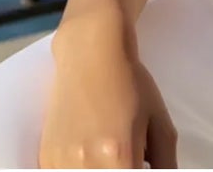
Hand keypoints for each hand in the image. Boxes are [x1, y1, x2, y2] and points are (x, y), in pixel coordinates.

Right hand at [39, 9, 178, 168]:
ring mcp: (61, 163)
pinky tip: (90, 150)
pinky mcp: (46, 158)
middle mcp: (86, 164)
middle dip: (122, 169)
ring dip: (101, 169)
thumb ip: (166, 164)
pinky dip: (81, 168)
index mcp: (119, 156)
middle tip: (128, 155)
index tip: (140, 163)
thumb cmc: (130, 83)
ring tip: (108, 151)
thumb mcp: (160, 122)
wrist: (90, 52)